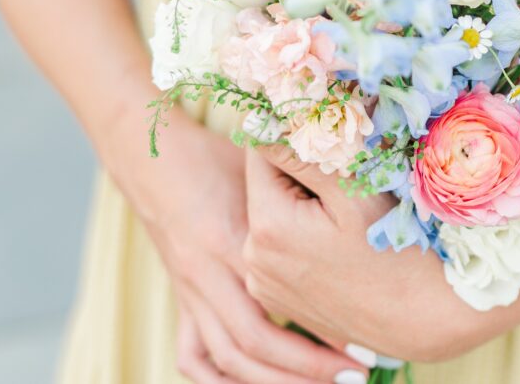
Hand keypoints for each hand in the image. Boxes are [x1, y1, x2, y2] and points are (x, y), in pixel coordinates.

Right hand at [105, 108, 368, 383]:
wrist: (153, 158)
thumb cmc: (219, 160)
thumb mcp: (263, 174)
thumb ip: (299, 195)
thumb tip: (353, 219)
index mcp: (233, 240)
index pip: (282, 300)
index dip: (325, 327)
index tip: (366, 342)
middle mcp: (208, 274)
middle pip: (255, 342)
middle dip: (307, 369)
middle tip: (355, 376)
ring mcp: (191, 292)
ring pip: (225, 357)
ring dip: (272, 383)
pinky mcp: (182, 299)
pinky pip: (192, 353)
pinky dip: (219, 379)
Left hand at [243, 145, 519, 362]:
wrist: (429, 319)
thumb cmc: (401, 251)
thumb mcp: (357, 191)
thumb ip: (307, 149)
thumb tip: (272, 110)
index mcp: (266, 227)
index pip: (261, 150)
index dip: (297, 134)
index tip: (331, 130)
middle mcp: (254, 260)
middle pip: (269, 185)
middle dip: (303, 170)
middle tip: (351, 172)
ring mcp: (267, 284)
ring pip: (279, 215)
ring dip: (307, 202)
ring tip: (353, 210)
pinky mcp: (282, 300)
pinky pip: (286, 248)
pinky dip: (309, 235)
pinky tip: (347, 241)